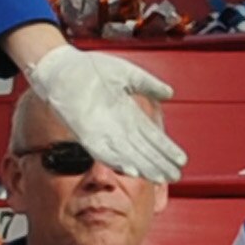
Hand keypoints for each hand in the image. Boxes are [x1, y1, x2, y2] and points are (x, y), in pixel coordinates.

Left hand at [20, 41, 184, 179]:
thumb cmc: (91, 68)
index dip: (166, 148)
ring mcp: (102, 131)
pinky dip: (118, 161)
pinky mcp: (86, 134)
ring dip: (144, 166)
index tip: (181, 160)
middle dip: (159, 162)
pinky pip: (103, 152)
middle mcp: (117, 126)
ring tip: (160, 177)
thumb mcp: (128, 74)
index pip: (151, 135)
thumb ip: (149, 84)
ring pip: (127, 155)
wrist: (63, 67)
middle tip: (175, 175)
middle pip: (142, 149)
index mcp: (127, 113)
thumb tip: (170, 94)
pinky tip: (132, 170)